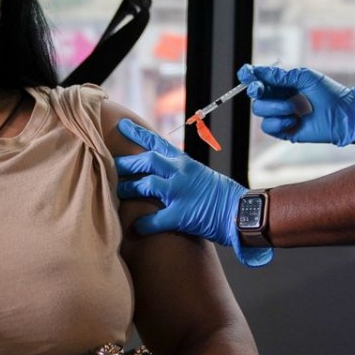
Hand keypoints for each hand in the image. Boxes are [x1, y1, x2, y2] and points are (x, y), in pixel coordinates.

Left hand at [114, 119, 272, 266]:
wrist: (244, 211)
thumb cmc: (225, 196)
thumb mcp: (203, 175)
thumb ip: (184, 173)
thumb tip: (168, 173)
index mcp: (186, 163)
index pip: (158, 143)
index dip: (138, 134)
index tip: (122, 126)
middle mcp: (181, 173)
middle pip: (147, 161)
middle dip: (127, 163)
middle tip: (110, 166)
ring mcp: (180, 193)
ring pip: (146, 185)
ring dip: (130, 189)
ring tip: (117, 193)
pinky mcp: (182, 215)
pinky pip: (155, 220)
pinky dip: (143, 224)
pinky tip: (135, 228)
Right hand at [237, 64, 354, 146]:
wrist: (344, 115)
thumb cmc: (329, 93)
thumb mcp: (304, 77)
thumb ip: (280, 75)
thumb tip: (257, 72)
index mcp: (284, 85)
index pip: (261, 80)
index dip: (251, 77)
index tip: (245, 74)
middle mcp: (280, 99)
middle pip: (255, 96)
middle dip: (257, 92)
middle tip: (259, 90)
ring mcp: (281, 115)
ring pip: (259, 111)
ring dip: (274, 108)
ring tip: (293, 109)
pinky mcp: (284, 131)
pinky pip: (267, 126)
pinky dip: (278, 122)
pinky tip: (293, 121)